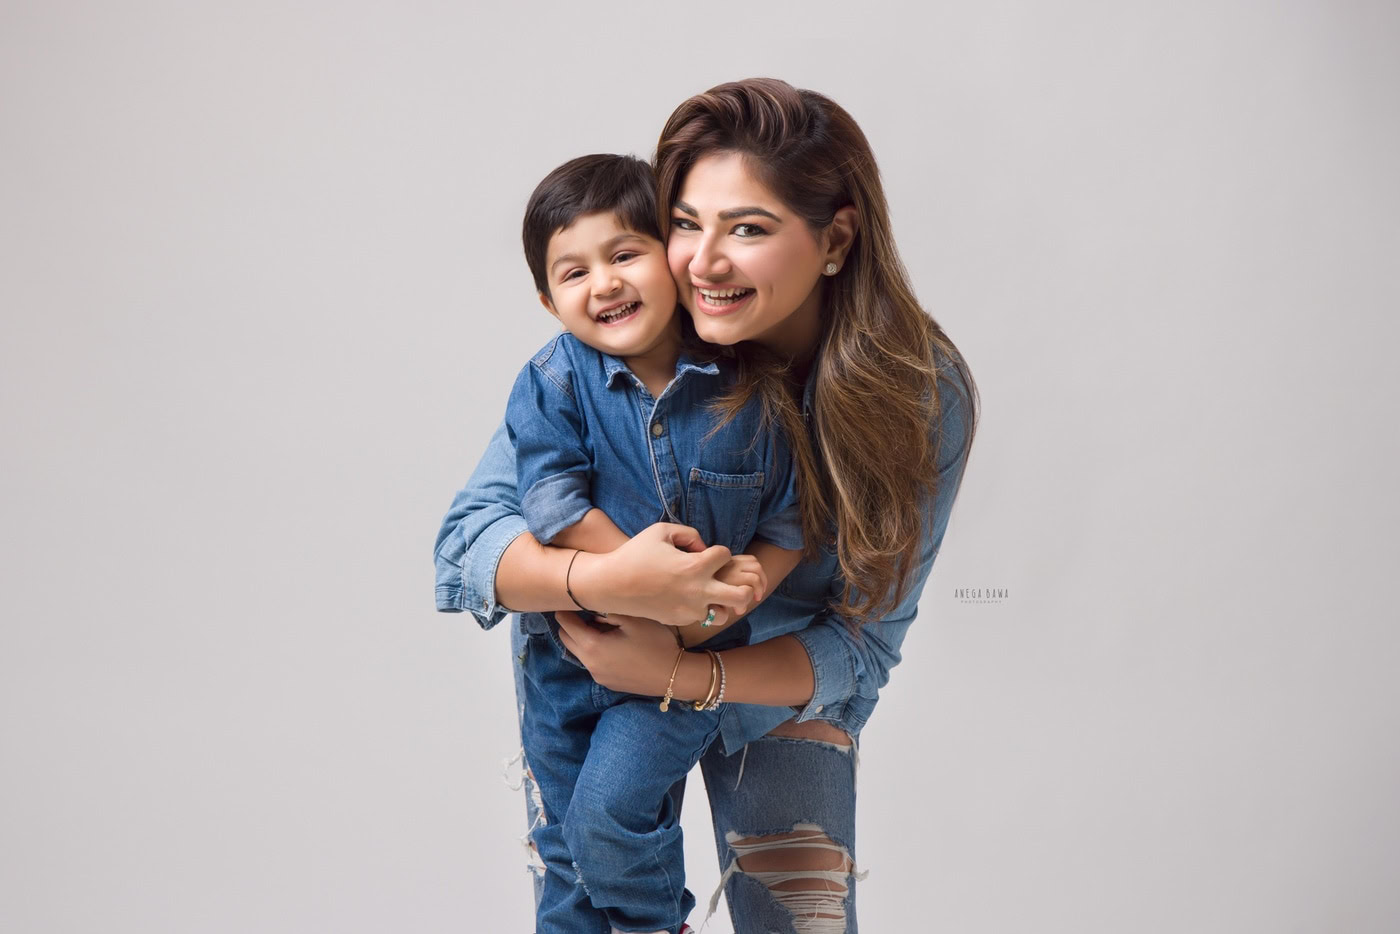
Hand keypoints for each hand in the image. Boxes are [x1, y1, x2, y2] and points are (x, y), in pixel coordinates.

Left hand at [554, 610, 686, 695]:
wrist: (674, 676)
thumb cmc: (655, 644)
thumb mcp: (633, 620)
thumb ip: (608, 611)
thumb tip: (593, 610)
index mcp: (593, 646)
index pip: (566, 625)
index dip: (564, 610)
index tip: (567, 599)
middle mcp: (590, 664)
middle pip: (567, 640)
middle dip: (569, 624)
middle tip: (580, 609)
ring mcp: (598, 676)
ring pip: (578, 652)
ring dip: (581, 638)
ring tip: (597, 624)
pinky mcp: (607, 682)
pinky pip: (591, 663)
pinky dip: (592, 650)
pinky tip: (610, 642)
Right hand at [570, 523, 756, 627]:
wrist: (612, 585)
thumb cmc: (635, 553)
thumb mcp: (660, 531)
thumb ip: (689, 533)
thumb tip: (703, 547)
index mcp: (694, 566)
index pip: (726, 555)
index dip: (718, 551)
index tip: (706, 553)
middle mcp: (697, 591)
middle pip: (741, 594)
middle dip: (744, 585)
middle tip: (730, 578)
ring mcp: (689, 609)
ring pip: (724, 613)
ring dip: (723, 602)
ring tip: (711, 592)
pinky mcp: (680, 620)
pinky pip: (701, 617)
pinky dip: (701, 608)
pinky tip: (688, 597)